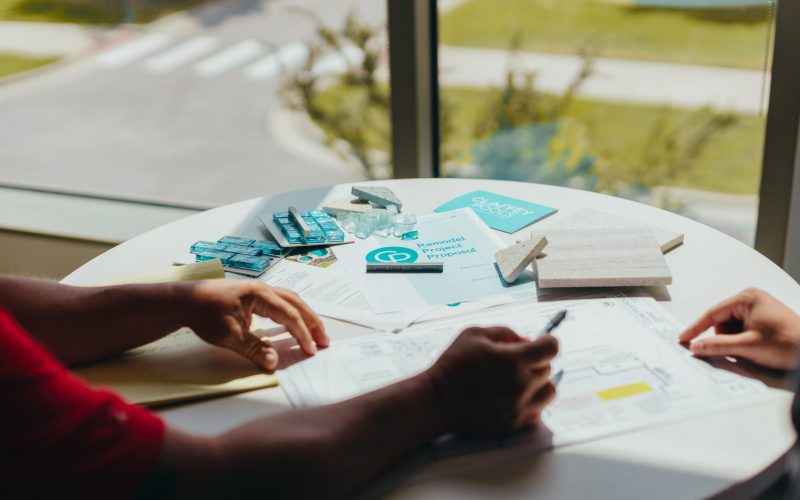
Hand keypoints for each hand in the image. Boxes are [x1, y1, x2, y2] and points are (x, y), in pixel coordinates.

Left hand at [184, 280, 328, 370]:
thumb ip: (254, 349)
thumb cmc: (203, 314)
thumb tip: (274, 363)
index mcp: (259, 294)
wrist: (183, 300)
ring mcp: (258, 291)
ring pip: (290, 301)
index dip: (302, 333)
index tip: (311, 349)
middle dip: (312, 322)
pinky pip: (280, 303)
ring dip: (304, 316)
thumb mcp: (228, 335)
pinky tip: (293, 324)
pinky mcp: (252, 296)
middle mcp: (263, 289)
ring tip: (315, 333)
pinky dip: (292, 313)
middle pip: (296, 304)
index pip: (289, 315)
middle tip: (324, 341)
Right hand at [426, 326, 557, 435]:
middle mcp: (521, 385)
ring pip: (549, 392)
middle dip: (536, 360)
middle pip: (548, 368)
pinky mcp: (514, 424)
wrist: (438, 400)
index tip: (541, 341)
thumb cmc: (453, 364)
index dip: (547, 341)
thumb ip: (504, 331)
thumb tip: (524, 340)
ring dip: (539, 383)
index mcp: (513, 360)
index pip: (550, 348)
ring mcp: (519, 407)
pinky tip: (515, 397)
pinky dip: (531, 402)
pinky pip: (538, 412)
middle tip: (517, 360)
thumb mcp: (474, 333)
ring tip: (521, 380)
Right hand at [679, 288, 799, 369]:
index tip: (685, 338)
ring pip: (731, 327)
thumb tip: (698, 346)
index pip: (712, 313)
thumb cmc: (790, 342)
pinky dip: (743, 340)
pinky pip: (742, 329)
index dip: (696, 328)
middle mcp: (752, 299)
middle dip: (725, 337)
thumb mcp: (747, 346)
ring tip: (752, 348)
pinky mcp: (764, 319)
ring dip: (735, 340)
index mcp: (747, 298)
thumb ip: (718, 346)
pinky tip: (756, 347)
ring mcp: (759, 308)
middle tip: (737, 349)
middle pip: (722, 321)